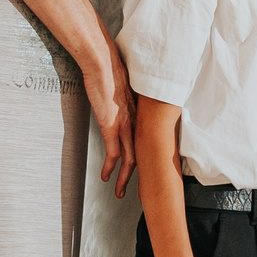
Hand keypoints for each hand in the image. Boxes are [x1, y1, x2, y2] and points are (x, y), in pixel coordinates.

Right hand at [91, 55, 138, 194]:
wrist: (103, 63)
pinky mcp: (111, 126)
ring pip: (130, 159)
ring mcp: (125, 125)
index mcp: (141, 113)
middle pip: (144, 154)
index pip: (151, 139)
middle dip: (143, 174)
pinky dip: (110, 168)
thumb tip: (125, 101)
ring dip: (124, 178)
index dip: (151, 155)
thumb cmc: (112, 70)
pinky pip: (113, 153)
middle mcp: (136, 121)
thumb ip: (127, 98)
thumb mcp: (125, 87)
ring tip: (120, 193)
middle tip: (143, 189)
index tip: (153, 167)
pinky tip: (106, 177)